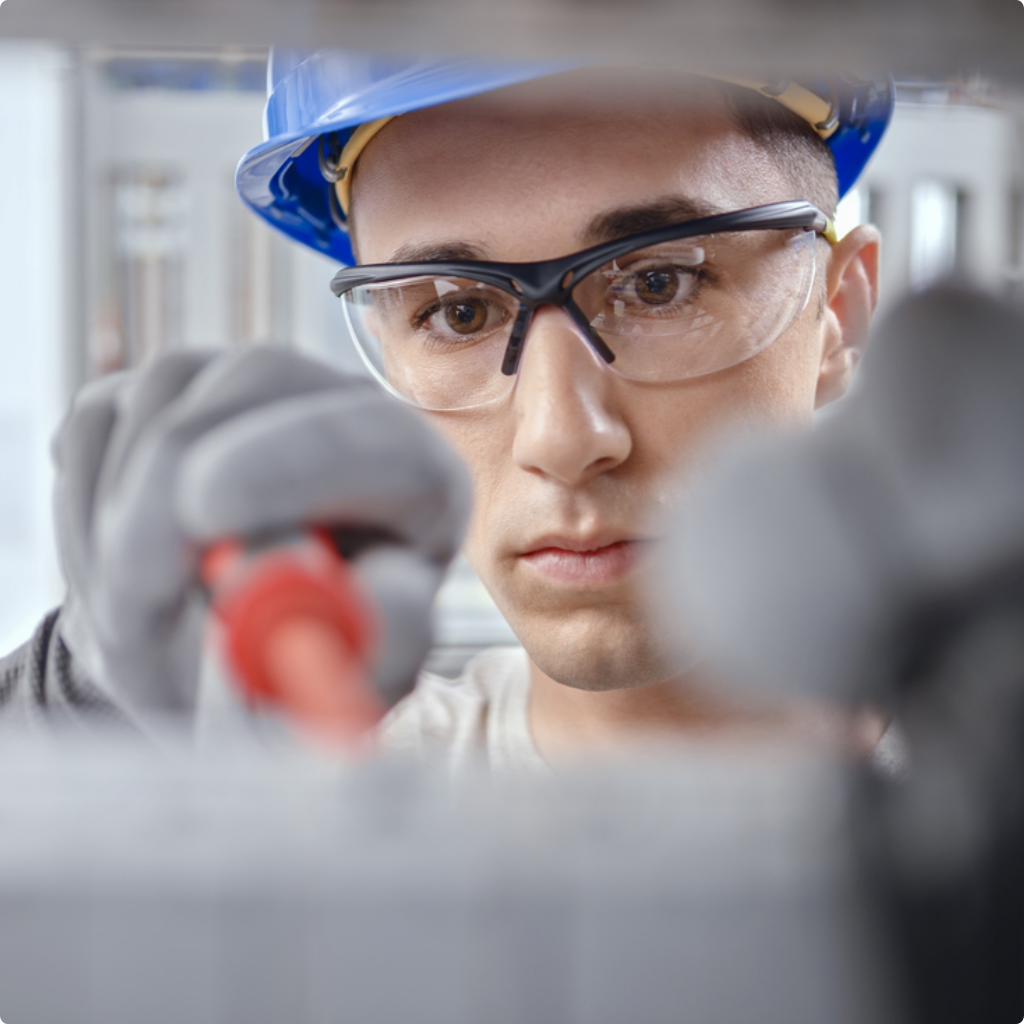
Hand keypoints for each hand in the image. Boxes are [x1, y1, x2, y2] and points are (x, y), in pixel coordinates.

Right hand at [53, 347, 470, 724]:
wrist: (202, 662)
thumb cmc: (282, 681)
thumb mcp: (324, 697)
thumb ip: (359, 658)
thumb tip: (378, 600)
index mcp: (417, 485)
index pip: (381, 439)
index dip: (297, 460)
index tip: (206, 512)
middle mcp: (343, 414)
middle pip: (262, 380)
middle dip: (172, 488)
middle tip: (129, 592)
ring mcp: (253, 390)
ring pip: (163, 399)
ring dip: (120, 524)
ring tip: (139, 619)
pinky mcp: (170, 390)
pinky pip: (100, 418)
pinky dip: (83, 507)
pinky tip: (120, 570)